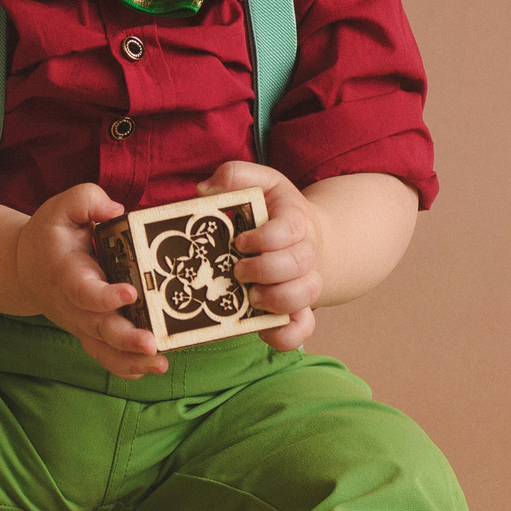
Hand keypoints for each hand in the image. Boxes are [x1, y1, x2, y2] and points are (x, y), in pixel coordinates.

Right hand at [13, 183, 167, 378]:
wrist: (26, 267)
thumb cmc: (51, 235)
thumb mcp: (62, 207)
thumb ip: (87, 200)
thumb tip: (116, 210)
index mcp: (66, 273)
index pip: (83, 290)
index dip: (105, 295)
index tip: (131, 292)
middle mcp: (73, 304)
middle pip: (98, 327)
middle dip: (125, 338)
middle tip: (151, 343)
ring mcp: (81, 323)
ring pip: (103, 349)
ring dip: (130, 360)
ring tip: (160, 363)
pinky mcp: (89, 333)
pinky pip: (105, 357)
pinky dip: (125, 368)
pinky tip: (149, 368)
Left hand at [198, 162, 322, 350]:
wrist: (307, 237)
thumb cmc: (275, 210)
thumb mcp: (260, 183)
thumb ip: (234, 175)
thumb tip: (204, 191)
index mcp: (295, 221)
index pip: (290, 230)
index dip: (265, 238)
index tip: (240, 241)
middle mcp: (306, 254)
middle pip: (298, 265)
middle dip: (264, 270)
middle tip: (237, 270)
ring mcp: (305, 283)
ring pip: (305, 297)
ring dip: (275, 299)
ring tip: (250, 296)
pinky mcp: (299, 309)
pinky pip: (303, 329)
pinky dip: (286, 334)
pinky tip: (264, 329)